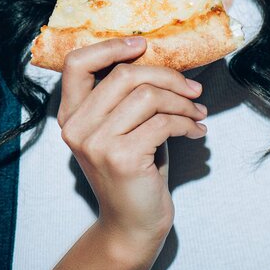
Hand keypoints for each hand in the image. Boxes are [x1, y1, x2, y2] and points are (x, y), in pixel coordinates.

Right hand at [58, 37, 206, 246]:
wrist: (132, 224)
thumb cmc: (133, 170)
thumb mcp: (120, 128)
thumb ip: (125, 95)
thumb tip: (157, 57)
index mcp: (71, 115)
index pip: (77, 63)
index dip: (111, 46)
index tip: (144, 45)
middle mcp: (77, 127)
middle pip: (125, 74)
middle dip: (168, 77)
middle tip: (193, 89)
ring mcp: (96, 143)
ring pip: (148, 96)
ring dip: (183, 102)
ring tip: (198, 111)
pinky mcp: (122, 158)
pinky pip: (164, 122)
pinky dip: (187, 123)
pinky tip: (196, 131)